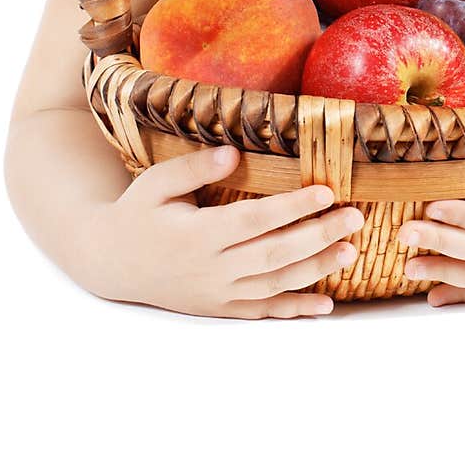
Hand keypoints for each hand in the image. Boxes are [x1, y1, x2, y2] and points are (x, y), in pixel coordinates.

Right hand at [81, 145, 364, 318]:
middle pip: (273, 254)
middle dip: (317, 236)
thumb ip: (196, 168)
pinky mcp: (218, 309)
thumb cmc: (137, 212)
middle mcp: (210, 269)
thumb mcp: (156, 182)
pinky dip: (295, 310)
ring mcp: (216, 294)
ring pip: (273, 285)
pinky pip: (262, 313)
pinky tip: (327, 305)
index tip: (327, 191)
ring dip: (315, 269)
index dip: (292, 207)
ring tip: (350, 251)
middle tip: (355, 217)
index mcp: (196, 235)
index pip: (254, 220)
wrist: (110, 261)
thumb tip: (235, 152)